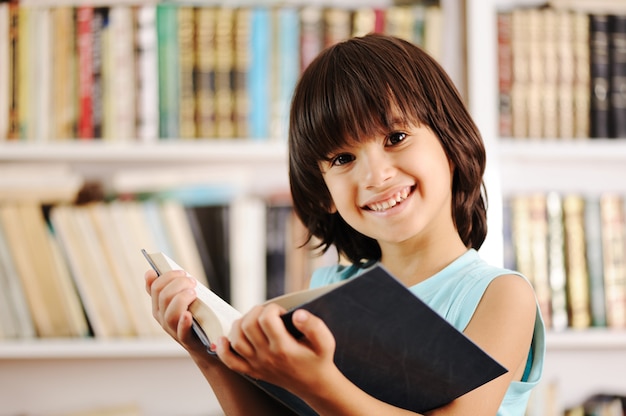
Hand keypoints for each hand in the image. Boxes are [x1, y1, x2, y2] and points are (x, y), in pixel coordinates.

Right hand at [144, 268, 202, 350]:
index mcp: (158, 306)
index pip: (155, 287)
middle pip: (163, 296)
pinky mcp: (186, 340)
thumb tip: (149, 272)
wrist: (204, 342)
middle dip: (179, 283)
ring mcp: (172, 330)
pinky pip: (182, 331)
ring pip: (170, 312)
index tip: (182, 272)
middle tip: (193, 282)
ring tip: (194, 293)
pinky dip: (184, 322)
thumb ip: (168, 287)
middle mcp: (161, 318)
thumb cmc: (193, 315)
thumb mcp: (179, 300)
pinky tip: (188, 314)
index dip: (168, 276)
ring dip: (182, 299)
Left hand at [215, 304, 337, 393]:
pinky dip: (223, 349)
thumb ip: (314, 326)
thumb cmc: (318, 360)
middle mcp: (267, 356)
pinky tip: (225, 339)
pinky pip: (230, 361)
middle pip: (248, 325)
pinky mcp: (252, 370)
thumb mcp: (325, 342)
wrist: (314, 385)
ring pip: (236, 339)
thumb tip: (297, 314)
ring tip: (254, 320)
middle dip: (256, 312)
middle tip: (268, 313)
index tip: (281, 312)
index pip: (267, 319)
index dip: (272, 308)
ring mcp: (257, 364)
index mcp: (284, 348)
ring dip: (240, 324)